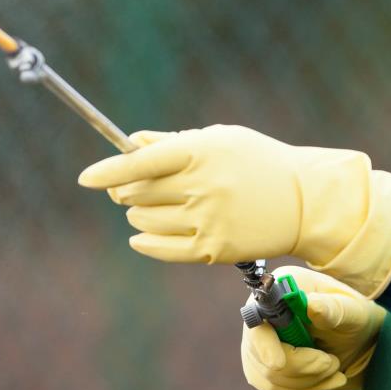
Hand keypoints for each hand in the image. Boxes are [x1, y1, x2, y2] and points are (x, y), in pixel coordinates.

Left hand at [78, 125, 390, 294]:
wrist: (304, 201)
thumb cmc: (256, 162)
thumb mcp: (219, 139)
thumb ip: (172, 142)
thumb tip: (130, 144)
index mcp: (202, 152)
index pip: (141, 162)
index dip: (108, 170)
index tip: (86, 178)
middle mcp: (203, 187)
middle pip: (138, 192)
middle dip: (125, 189)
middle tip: (129, 187)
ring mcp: (208, 220)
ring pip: (145, 220)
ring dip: (138, 213)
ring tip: (153, 206)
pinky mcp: (213, 250)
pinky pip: (161, 249)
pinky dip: (144, 242)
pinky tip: (141, 235)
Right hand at [240, 267, 385, 389]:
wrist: (353, 336)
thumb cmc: (351, 316)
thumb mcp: (351, 309)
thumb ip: (332, 308)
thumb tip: (312, 305)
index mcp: (280, 289)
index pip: (258, 320)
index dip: (265, 344)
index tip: (279, 364)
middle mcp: (261, 312)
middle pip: (261, 354)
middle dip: (302, 366)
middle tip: (332, 363)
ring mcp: (258, 341)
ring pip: (270, 376)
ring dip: (308, 379)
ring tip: (333, 367)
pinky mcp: (261, 364)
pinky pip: (274, 387)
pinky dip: (304, 387)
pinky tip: (326, 378)